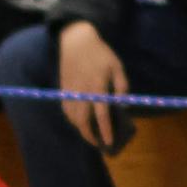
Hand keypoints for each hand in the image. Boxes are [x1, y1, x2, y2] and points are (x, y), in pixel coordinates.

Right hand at [57, 21, 129, 150]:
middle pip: (82, 121)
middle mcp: (82, 93)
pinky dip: (73, 120)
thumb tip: (123, 106)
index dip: (105, 130)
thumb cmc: (100, 54)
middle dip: (89, 135)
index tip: (108, 142)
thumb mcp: (117, 66)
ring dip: (81, 129)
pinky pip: (67, 112)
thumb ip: (122, 86)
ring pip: (73, 119)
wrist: (75, 44)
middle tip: (98, 143)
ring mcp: (70, 93)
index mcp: (98, 86)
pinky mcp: (63, 92)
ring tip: (90, 135)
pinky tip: (79, 122)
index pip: (101, 114)